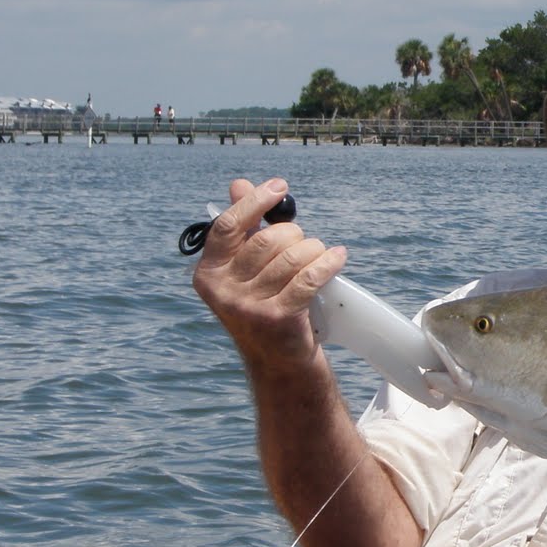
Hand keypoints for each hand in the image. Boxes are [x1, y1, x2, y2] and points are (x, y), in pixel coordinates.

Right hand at [190, 177, 348, 368]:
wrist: (278, 362)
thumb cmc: (264, 305)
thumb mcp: (246, 270)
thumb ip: (243, 228)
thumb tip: (239, 184)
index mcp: (209, 273)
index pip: (228, 226)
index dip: (255, 202)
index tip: (279, 186)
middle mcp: (223, 291)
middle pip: (268, 240)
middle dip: (294, 235)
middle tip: (304, 244)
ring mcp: (249, 306)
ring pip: (292, 257)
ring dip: (314, 250)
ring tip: (319, 255)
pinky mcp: (278, 318)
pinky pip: (310, 277)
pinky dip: (329, 263)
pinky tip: (337, 257)